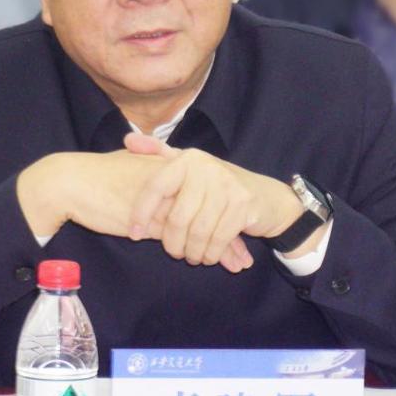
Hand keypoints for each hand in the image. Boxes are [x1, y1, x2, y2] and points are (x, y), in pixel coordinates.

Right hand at [16, 142, 267, 272]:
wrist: (73, 183)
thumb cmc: (98, 177)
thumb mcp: (131, 170)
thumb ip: (152, 174)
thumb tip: (163, 184)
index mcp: (170, 170)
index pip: (207, 194)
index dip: (224, 213)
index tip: (241, 227)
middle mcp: (173, 186)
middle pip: (212, 210)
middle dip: (230, 233)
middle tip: (244, 256)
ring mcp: (165, 203)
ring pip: (203, 226)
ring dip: (222, 247)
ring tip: (239, 264)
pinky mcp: (152, 221)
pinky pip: (184, 239)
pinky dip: (204, 251)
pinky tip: (217, 263)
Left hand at [124, 134, 306, 266]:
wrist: (268, 199)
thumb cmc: (219, 188)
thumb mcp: (190, 168)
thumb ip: (159, 153)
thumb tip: (127, 140)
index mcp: (188, 158)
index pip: (156, 187)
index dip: (141, 213)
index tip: (133, 234)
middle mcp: (206, 167)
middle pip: (177, 218)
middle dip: (173, 243)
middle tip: (175, 252)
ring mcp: (226, 185)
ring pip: (197, 232)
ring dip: (193, 252)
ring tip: (192, 256)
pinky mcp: (243, 204)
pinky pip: (217, 239)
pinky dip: (211, 254)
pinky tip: (209, 256)